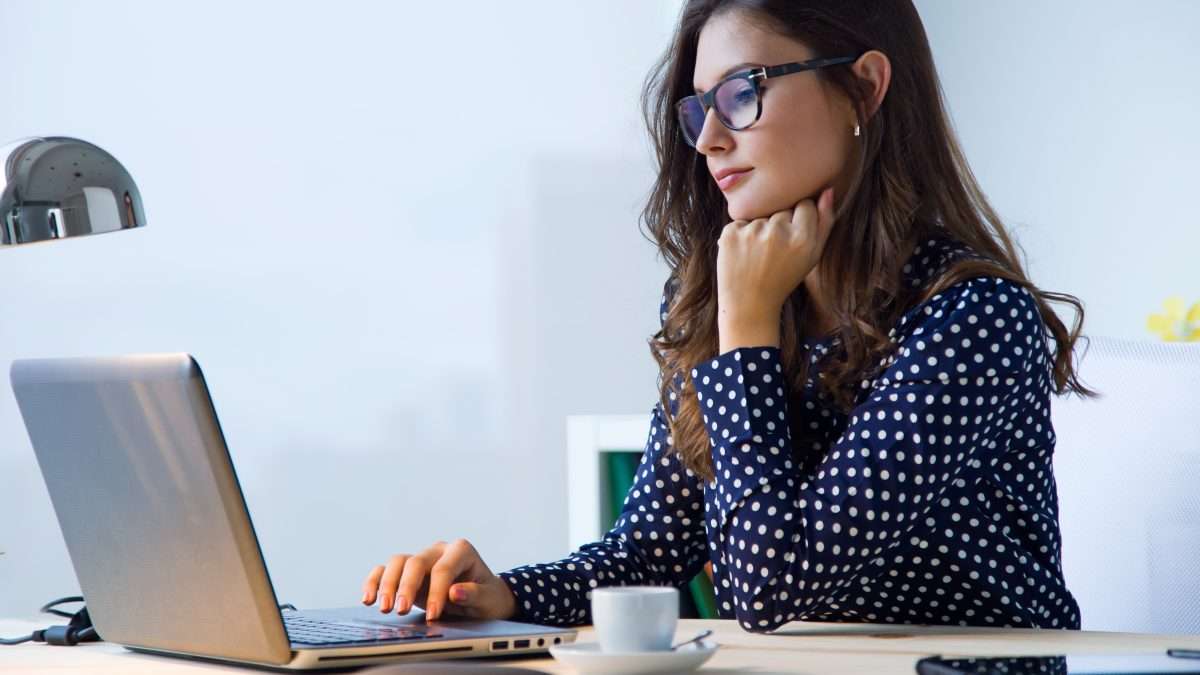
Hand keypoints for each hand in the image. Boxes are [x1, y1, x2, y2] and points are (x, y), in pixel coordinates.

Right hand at [362, 539, 517, 621]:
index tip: (434, 615)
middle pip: (416, 562)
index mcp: (461, 550)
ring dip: (388, 585)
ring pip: (397, 562)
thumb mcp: (487, 598)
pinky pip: (386, 570)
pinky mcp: (408, 573)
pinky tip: (368, 598)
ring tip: (384, 608)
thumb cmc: (487, 596)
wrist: (482, 599)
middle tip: (401, 610)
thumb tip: (455, 592)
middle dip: (406, 587)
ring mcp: (422, 560)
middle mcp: (438, 551)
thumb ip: (474, 594)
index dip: (437, 592)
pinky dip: (375, 582)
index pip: (443, 568)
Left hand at [715, 187, 836, 345]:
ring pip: (761, 214)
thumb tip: (828, 190)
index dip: (799, 219)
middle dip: (780, 224)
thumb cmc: (784, 278)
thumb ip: (825, 222)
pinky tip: (743, 254)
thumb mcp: (812, 255)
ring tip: (758, 254)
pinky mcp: (731, 233)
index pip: (805, 204)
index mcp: (803, 238)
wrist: (749, 304)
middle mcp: (778, 232)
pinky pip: (740, 221)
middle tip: (774, 251)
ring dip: (759, 229)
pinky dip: (741, 234)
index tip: (792, 236)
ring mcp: (753, 232)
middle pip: (782, 208)